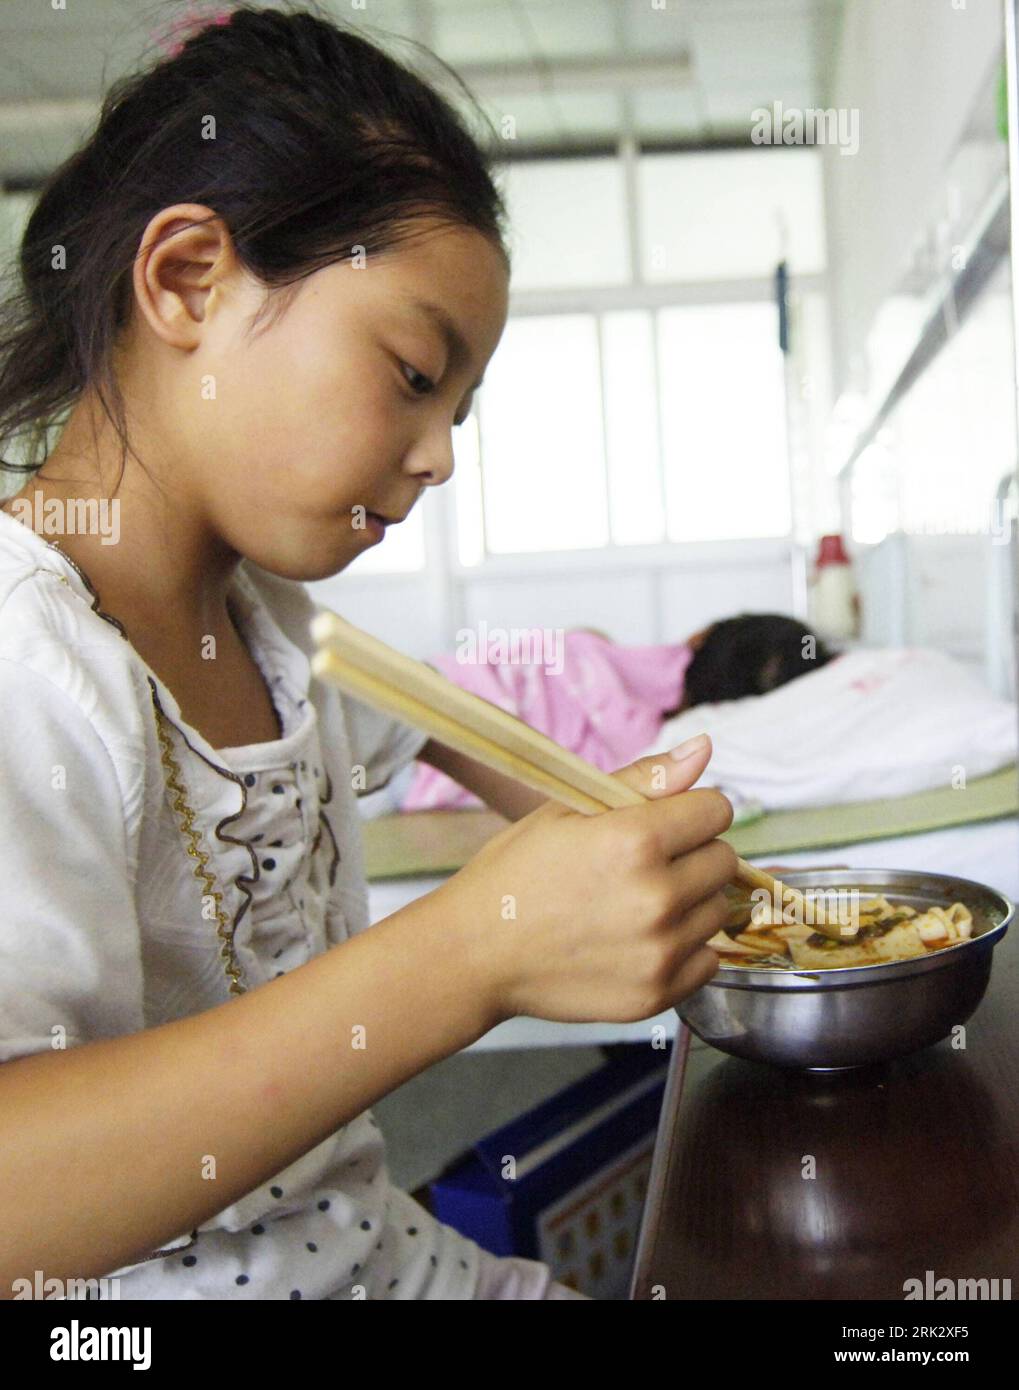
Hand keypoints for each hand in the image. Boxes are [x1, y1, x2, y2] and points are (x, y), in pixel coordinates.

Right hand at [432, 736, 735, 1025]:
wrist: (474, 953)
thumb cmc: (515, 874)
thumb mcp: (568, 810)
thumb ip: (644, 779)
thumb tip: (704, 748)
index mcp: (636, 840)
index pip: (716, 810)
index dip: (690, 811)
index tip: (661, 824)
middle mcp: (658, 897)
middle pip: (723, 860)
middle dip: (692, 855)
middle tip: (640, 867)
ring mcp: (661, 951)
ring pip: (717, 910)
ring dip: (689, 903)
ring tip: (634, 905)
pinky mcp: (659, 993)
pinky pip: (708, 961)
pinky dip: (684, 950)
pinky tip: (639, 941)